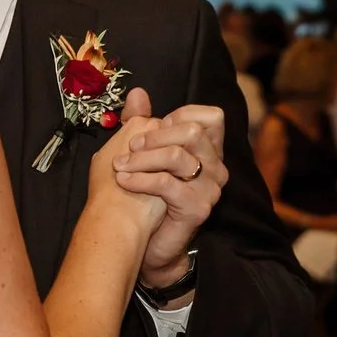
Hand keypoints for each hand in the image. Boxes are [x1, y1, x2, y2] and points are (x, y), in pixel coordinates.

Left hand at [109, 92, 229, 289]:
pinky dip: (140, 179)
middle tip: (130, 147)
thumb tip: (137, 93)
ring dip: (142, 158)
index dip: (179, 116)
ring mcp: (210, 189)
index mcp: (208, 150)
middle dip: (155, 136)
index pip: (211, 116)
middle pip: (192, 132)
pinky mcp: (198, 209)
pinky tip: (124, 180)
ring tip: (120, 166)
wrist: (147, 243)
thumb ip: (141, 123)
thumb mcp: (143, 154)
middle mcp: (216, 167)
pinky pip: (167, 184)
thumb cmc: (145, 197)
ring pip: (177, 156)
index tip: (152, 128)